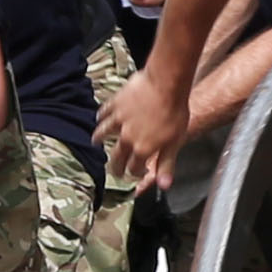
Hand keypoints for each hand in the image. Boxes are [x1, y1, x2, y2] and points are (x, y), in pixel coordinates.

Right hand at [95, 69, 186, 192]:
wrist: (165, 85)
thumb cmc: (174, 113)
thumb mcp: (175, 143)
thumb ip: (166, 165)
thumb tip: (164, 185)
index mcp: (142, 148)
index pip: (133, 168)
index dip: (135, 173)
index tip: (137, 172)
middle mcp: (126, 137)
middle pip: (115, 156)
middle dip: (114, 166)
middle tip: (113, 169)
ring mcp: (118, 120)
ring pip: (103, 132)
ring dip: (99, 138)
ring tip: (96, 141)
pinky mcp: (115, 104)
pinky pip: (103, 113)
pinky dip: (101, 117)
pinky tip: (100, 117)